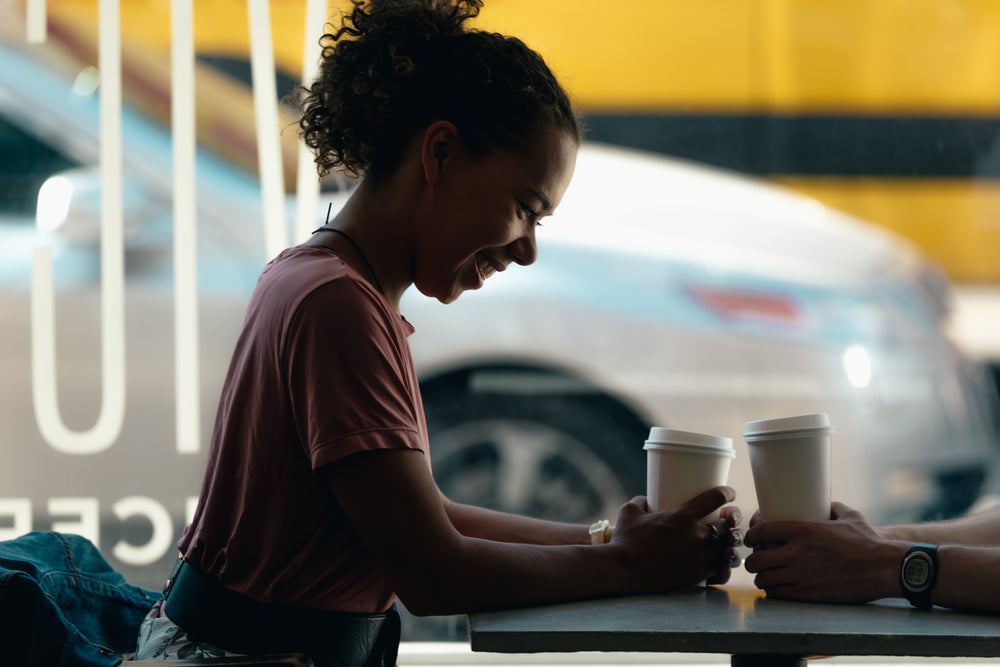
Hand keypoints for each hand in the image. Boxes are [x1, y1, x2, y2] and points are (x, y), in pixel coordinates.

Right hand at [610, 486, 740, 590]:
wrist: (621, 570)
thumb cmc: (624, 540)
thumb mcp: (630, 511)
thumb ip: (641, 501)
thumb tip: (646, 499)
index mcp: (682, 517)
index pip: (716, 498)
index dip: (727, 493)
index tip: (729, 494)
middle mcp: (695, 536)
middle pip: (726, 525)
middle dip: (728, 521)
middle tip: (724, 519)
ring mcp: (698, 558)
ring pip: (726, 547)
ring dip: (726, 542)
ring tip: (721, 540)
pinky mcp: (696, 575)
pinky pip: (720, 568)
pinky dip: (722, 562)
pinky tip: (718, 559)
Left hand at [743, 502, 905, 602]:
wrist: (883, 568)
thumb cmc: (867, 542)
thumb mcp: (848, 516)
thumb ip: (832, 507)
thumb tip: (826, 503)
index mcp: (801, 530)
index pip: (759, 532)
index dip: (750, 535)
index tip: (751, 538)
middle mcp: (796, 553)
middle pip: (756, 558)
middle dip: (753, 559)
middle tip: (758, 559)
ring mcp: (800, 576)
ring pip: (763, 578)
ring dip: (762, 576)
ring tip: (766, 574)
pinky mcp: (807, 594)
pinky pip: (777, 594)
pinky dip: (773, 590)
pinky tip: (778, 587)